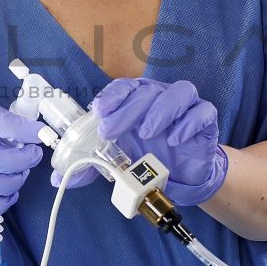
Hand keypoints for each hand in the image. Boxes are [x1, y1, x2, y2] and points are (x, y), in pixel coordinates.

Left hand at [93, 78, 228, 205]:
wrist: (182, 176)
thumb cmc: (148, 158)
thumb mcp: (117, 161)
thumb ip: (91, 166)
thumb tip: (60, 179)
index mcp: (137, 101)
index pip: (124, 87)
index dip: (112, 95)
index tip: (99, 111)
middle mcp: (160, 98)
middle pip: (147, 90)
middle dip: (126, 110)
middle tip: (110, 131)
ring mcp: (185, 107)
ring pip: (180, 91)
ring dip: (160, 110)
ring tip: (145, 133)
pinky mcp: (205, 121)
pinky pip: (203, 112)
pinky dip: (189, 123)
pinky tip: (175, 139)